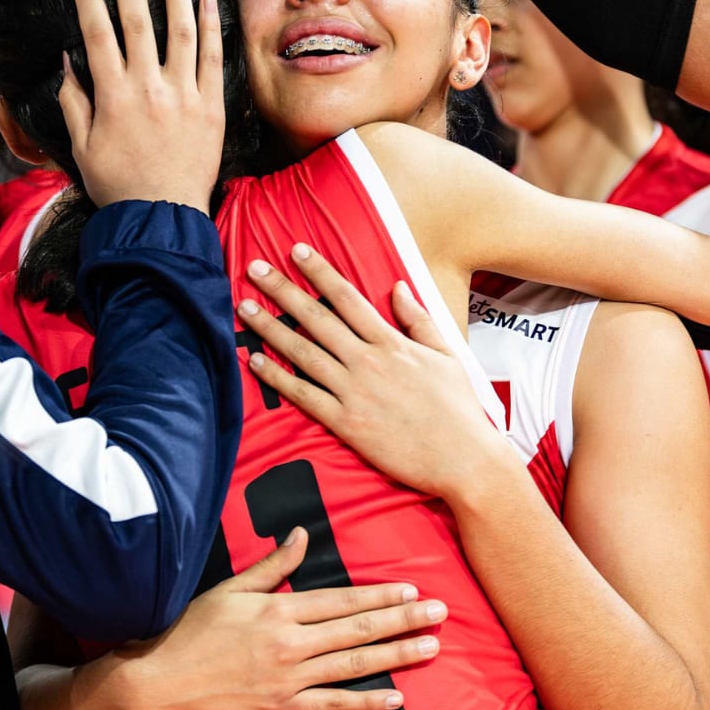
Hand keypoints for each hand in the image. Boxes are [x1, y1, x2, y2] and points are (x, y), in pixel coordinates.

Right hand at [61, 0, 223, 212]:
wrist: (162, 219)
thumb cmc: (117, 186)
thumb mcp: (82, 147)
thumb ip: (74, 102)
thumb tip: (68, 62)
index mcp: (113, 95)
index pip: (97, 33)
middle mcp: (148, 87)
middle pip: (135, 20)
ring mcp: (184, 94)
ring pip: (179, 29)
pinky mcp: (212, 107)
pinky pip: (212, 58)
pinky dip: (211, 26)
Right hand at [121, 526, 446, 709]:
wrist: (160, 679)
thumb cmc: (192, 629)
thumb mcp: (231, 588)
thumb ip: (272, 564)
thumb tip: (300, 533)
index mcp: (279, 609)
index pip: (342, 600)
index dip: (380, 596)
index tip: (412, 590)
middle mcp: (290, 642)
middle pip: (358, 630)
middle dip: (403, 621)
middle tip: (440, 614)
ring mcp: (289, 679)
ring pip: (353, 664)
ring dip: (396, 656)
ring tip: (430, 648)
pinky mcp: (282, 708)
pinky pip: (332, 705)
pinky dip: (365, 703)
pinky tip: (395, 699)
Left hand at [235, 244, 514, 500]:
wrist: (464, 458)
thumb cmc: (459, 409)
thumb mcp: (447, 354)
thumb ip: (418, 319)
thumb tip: (398, 287)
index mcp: (392, 343)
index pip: (348, 298)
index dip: (320, 272)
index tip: (296, 252)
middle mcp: (369, 361)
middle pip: (317, 317)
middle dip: (283, 290)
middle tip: (255, 268)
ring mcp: (355, 392)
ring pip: (303, 352)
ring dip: (270, 328)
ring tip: (244, 308)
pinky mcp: (346, 423)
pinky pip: (304, 395)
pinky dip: (278, 378)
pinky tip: (256, 361)